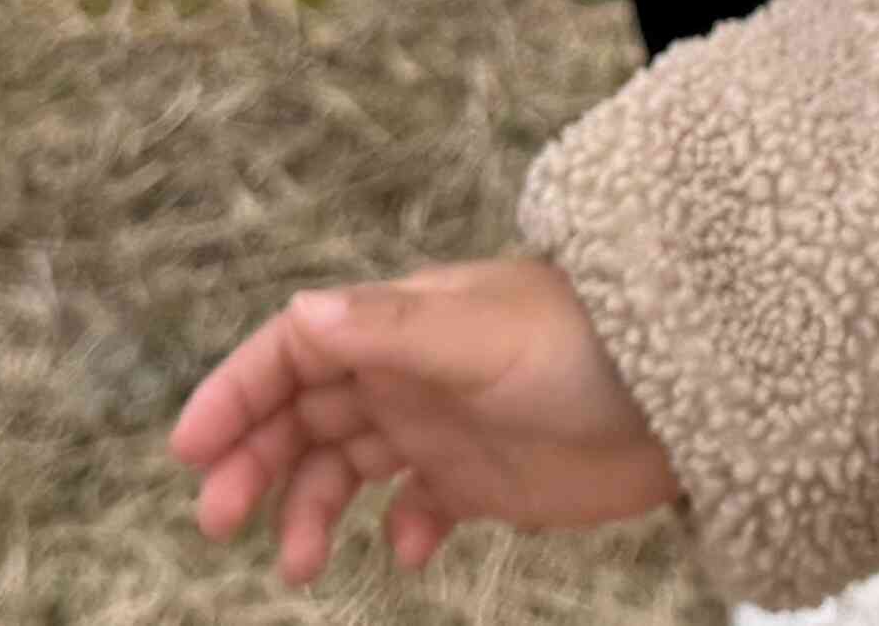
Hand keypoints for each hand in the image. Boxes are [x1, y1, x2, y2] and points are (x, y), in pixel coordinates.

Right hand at [172, 259, 679, 584]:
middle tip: (222, 522)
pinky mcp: (486, 478)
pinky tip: (412, 551)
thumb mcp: (483, 334)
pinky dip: (402, 533)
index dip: (237, 393)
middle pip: (304, 416)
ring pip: (348, 468)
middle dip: (256, 463)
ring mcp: (446, 425)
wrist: (689, 390)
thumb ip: (393, 329)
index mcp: (401, 323)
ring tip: (301, 565)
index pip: (294, 350)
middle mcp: (412, 371)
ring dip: (313, 510)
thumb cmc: (588, 341)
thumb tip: (302, 312)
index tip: (189, 450)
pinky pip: (418, 509)